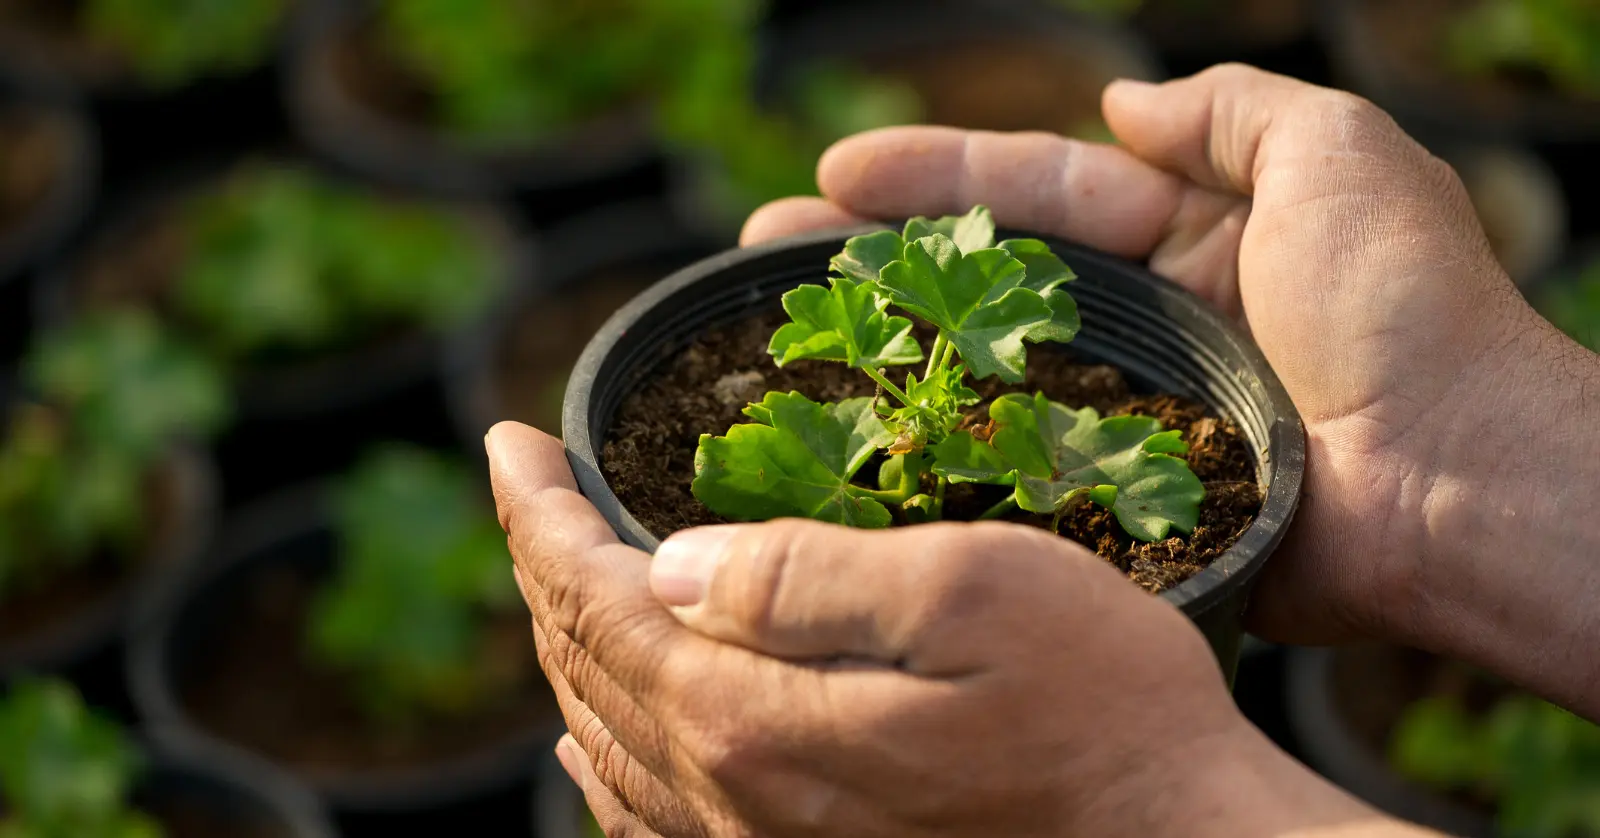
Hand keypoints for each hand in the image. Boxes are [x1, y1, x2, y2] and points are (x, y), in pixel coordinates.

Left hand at [490, 423, 1416, 837]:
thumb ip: (809, 577)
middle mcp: (730, 800)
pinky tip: (597, 730)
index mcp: (754, 715)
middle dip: (545, 564)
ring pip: (608, 738)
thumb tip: (673, 566)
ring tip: (556, 573)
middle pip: (589, 666)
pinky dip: (605, 750)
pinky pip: (651, 815)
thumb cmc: (1105, 715)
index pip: (595, 595)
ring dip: (569, 647)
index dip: (539, 511)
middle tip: (529, 486)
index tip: (508, 440)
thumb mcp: (974, 595)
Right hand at [744, 64, 1599, 713]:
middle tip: (760, 253)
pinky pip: (1012, 471)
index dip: (931, 176)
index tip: (833, 174)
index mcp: (1187, 236)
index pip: (1032, 191)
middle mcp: (1142, 323)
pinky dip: (934, 460)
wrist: (1456, 483)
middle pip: (978, 281)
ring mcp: (1122, 417)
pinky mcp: (1119, 503)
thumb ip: (1231, 110)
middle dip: (870, 260)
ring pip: (977, 374)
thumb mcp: (1338, 156)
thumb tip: (1123, 99)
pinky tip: (855, 452)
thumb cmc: (1407, 310)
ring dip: (877, 357)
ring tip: (768, 343)